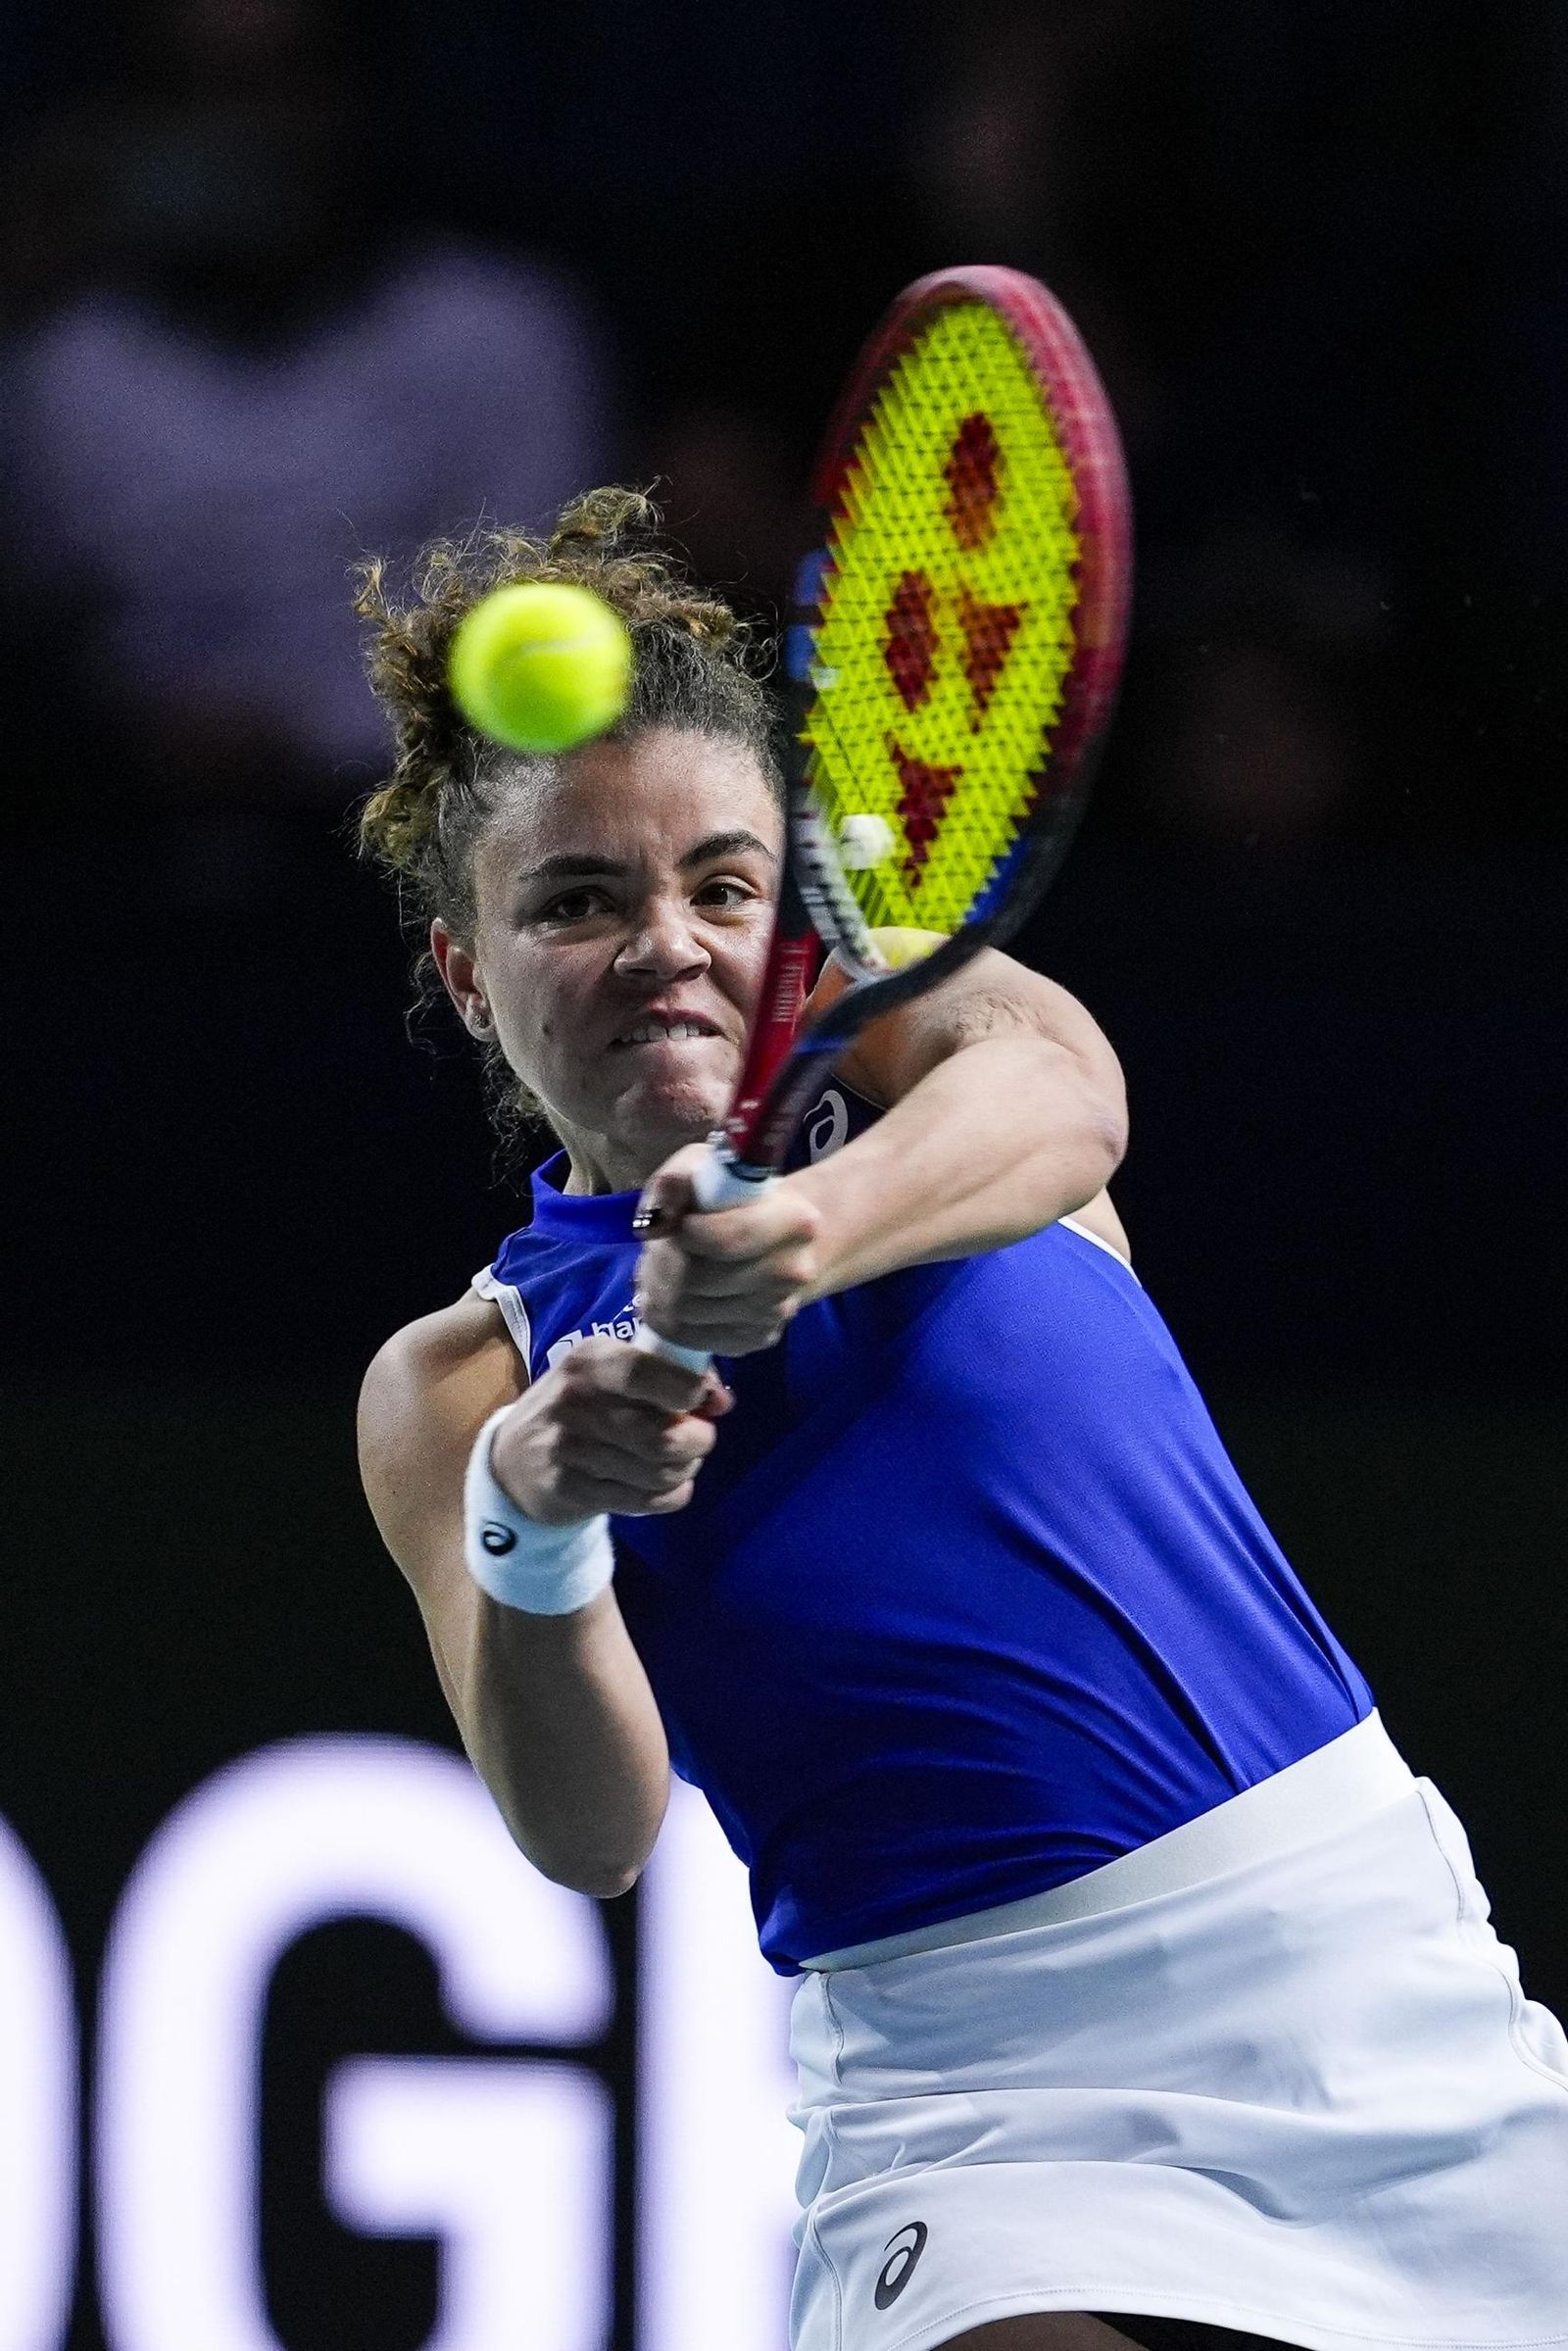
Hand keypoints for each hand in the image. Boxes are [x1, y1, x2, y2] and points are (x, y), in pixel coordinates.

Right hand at [490, 1338, 732, 1522]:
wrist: (514, 1458)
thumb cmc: (581, 1405)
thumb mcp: (610, 1374)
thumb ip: (668, 1376)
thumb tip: (721, 1400)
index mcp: (591, 1360)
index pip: (647, 1372)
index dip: (689, 1391)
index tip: (700, 1401)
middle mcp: (576, 1401)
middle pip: (664, 1435)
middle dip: (698, 1441)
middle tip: (698, 1439)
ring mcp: (570, 1449)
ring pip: (660, 1472)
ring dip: (685, 1469)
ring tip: (680, 1461)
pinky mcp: (572, 1490)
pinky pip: (646, 1500)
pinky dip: (672, 1495)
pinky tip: (667, 1486)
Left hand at [632, 1144, 825, 1355]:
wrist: (774, 1241)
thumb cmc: (734, 1200)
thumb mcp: (704, 1169)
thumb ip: (675, 1181)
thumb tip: (654, 1223)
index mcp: (795, 1221)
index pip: (724, 1240)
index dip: (685, 1234)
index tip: (679, 1223)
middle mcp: (793, 1272)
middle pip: (696, 1279)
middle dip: (664, 1263)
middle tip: (660, 1250)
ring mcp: (777, 1311)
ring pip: (686, 1312)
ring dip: (661, 1290)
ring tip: (666, 1270)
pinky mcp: (758, 1338)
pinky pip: (693, 1337)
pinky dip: (672, 1318)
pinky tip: (678, 1295)